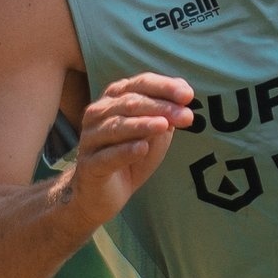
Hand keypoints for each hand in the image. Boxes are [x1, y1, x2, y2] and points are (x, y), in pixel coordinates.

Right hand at [57, 73, 197, 229]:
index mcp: (115, 98)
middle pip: (130, 103)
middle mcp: (98, 113)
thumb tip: (185, 92)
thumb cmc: (130, 155)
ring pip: (116, 126)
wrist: (103, 192)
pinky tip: (141, 148)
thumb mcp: (154, 132)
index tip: (188, 95)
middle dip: (161, 108)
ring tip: (163, 125)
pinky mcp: (89, 164)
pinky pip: (107, 156)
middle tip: (186, 116)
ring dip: (142, 125)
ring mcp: (90, 138)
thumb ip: (167, 112)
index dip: (164, 87)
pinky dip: (124, 151)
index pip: (140, 84)